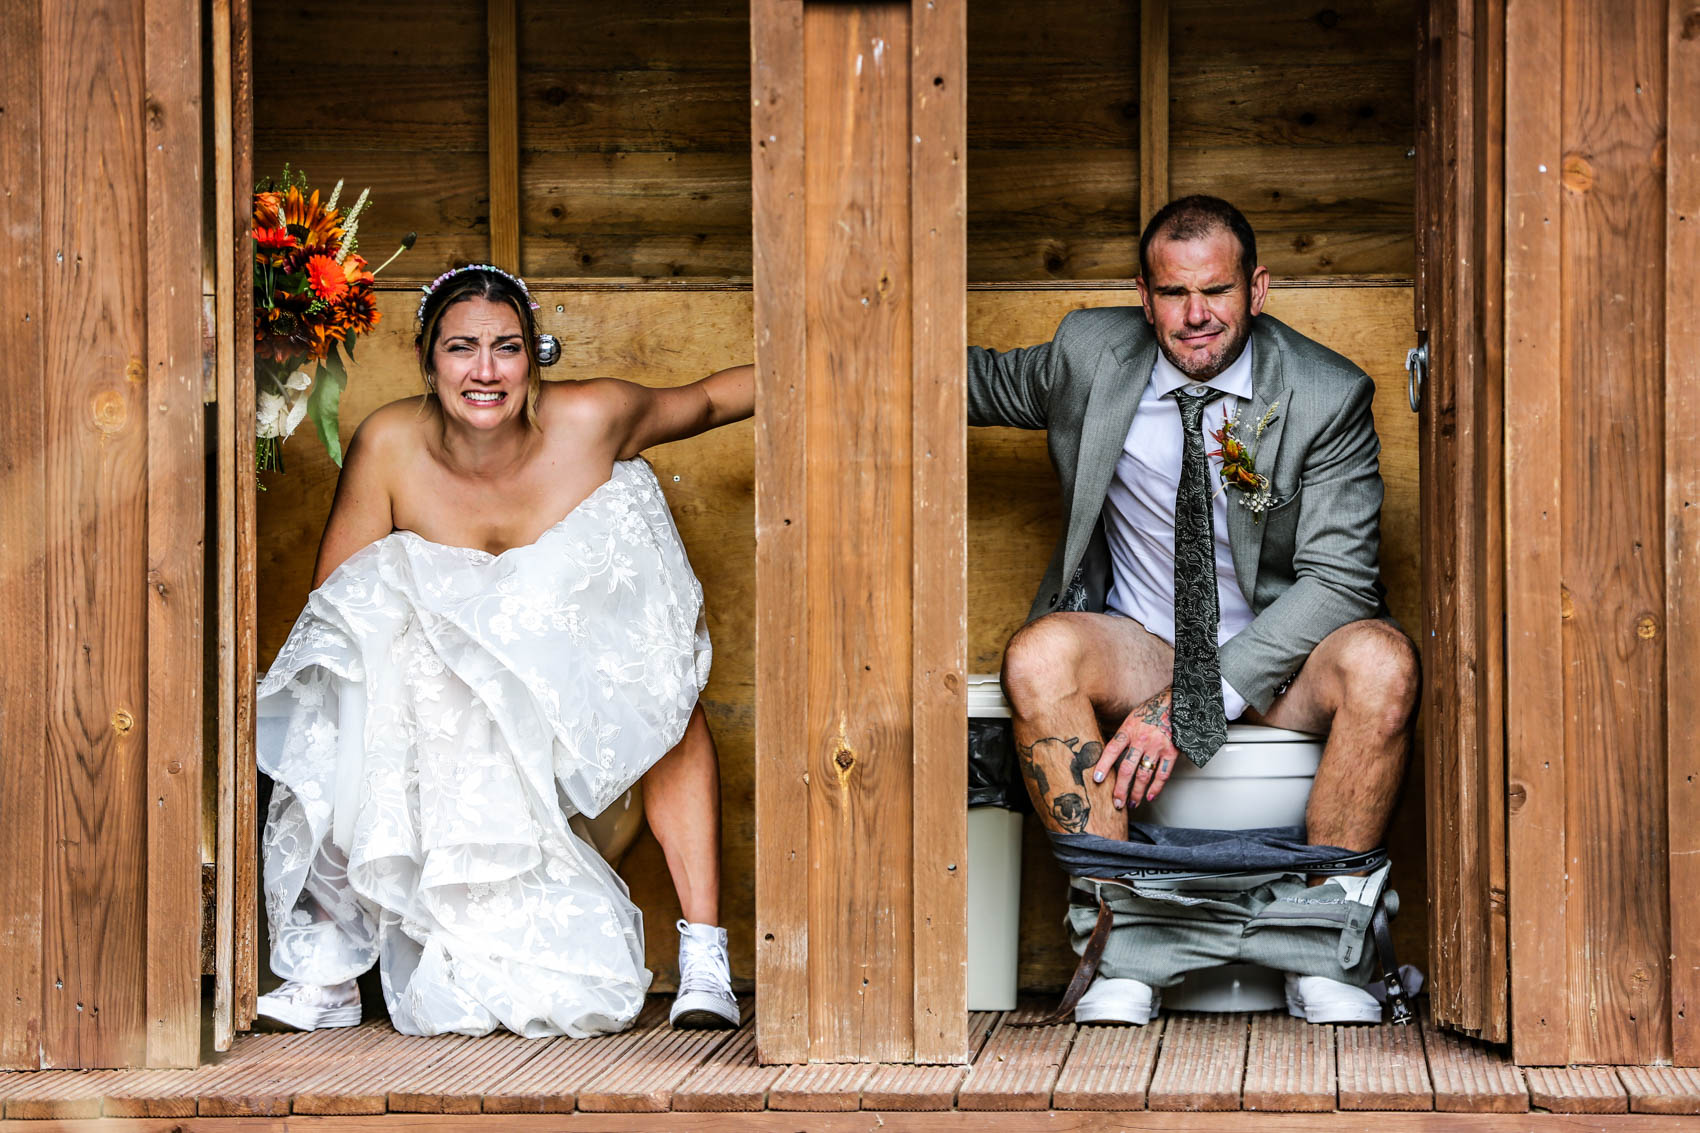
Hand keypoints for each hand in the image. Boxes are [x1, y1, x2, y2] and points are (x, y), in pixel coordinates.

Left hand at [1092, 687, 1178, 809]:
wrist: (1178, 702)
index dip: (1103, 765)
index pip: (1112, 750)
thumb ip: (1124, 735)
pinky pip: (1163, 775)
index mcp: (1129, 729)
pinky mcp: (1172, 752)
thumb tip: (1110, 754)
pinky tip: (1150, 796)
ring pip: (1144, 775)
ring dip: (1137, 793)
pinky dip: (1156, 788)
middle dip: (1120, 789)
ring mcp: (1157, 747)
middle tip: (1116, 803)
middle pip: (1127, 769)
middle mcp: (1142, 740)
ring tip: (1132, 803)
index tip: (1097, 780)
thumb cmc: (1153, 710)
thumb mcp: (1133, 718)